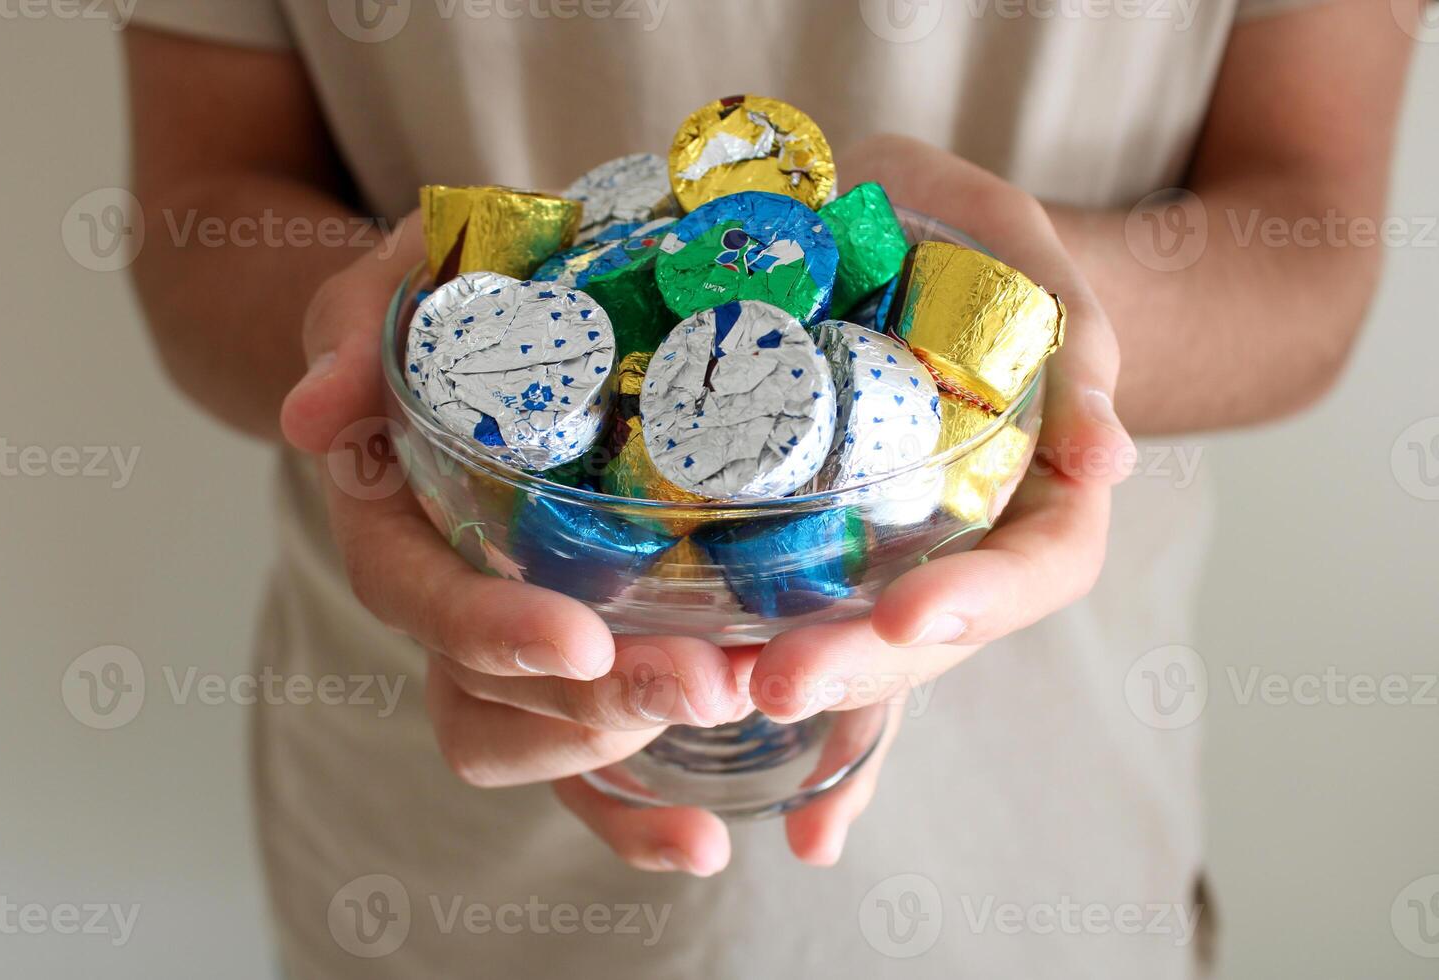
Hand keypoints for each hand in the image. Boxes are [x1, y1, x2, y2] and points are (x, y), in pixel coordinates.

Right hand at [279, 214, 759, 874]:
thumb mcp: (398, 286)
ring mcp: (511, 642)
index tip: (579, 637)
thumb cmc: (442, 301)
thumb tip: (312, 410)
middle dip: (592, 706)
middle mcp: (447, 601)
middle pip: (490, 697)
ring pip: (537, 746)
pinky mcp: (577, 658)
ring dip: (624, 756)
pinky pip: (592, 757)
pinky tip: (703, 841)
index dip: (492, 628)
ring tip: (728, 719)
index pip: (420, 598)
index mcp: (393, 522)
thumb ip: (354, 330)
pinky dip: (638, 814)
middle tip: (703, 685)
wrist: (484, 332)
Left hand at [745, 135, 1136, 838]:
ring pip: (882, 656)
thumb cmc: (958, 229)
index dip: (982, 596)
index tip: (910, 617)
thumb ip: (1073, 326)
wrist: (887, 234)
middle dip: (865, 665)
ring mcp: (910, 563)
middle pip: (943, 630)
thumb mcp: (1013, 238)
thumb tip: (1108, 458)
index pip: (1040, 561)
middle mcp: (980, 540)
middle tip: (776, 681)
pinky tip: (808, 828)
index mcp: (1043, 476)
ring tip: (740, 716)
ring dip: (824, 703)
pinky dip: (828, 744)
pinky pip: (831, 649)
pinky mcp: (840, 566)